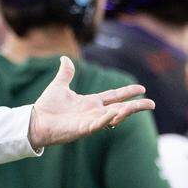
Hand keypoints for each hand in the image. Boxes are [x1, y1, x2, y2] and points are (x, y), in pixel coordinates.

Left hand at [28, 57, 153, 148]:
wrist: (35, 121)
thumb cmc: (47, 107)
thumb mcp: (59, 86)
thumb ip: (66, 73)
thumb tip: (65, 58)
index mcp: (90, 102)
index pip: (114, 96)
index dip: (127, 92)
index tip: (142, 88)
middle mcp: (93, 112)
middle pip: (120, 108)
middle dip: (136, 106)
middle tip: (152, 104)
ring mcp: (90, 122)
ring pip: (113, 117)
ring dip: (126, 112)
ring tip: (140, 106)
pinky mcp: (82, 129)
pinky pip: (97, 125)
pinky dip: (106, 120)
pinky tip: (115, 115)